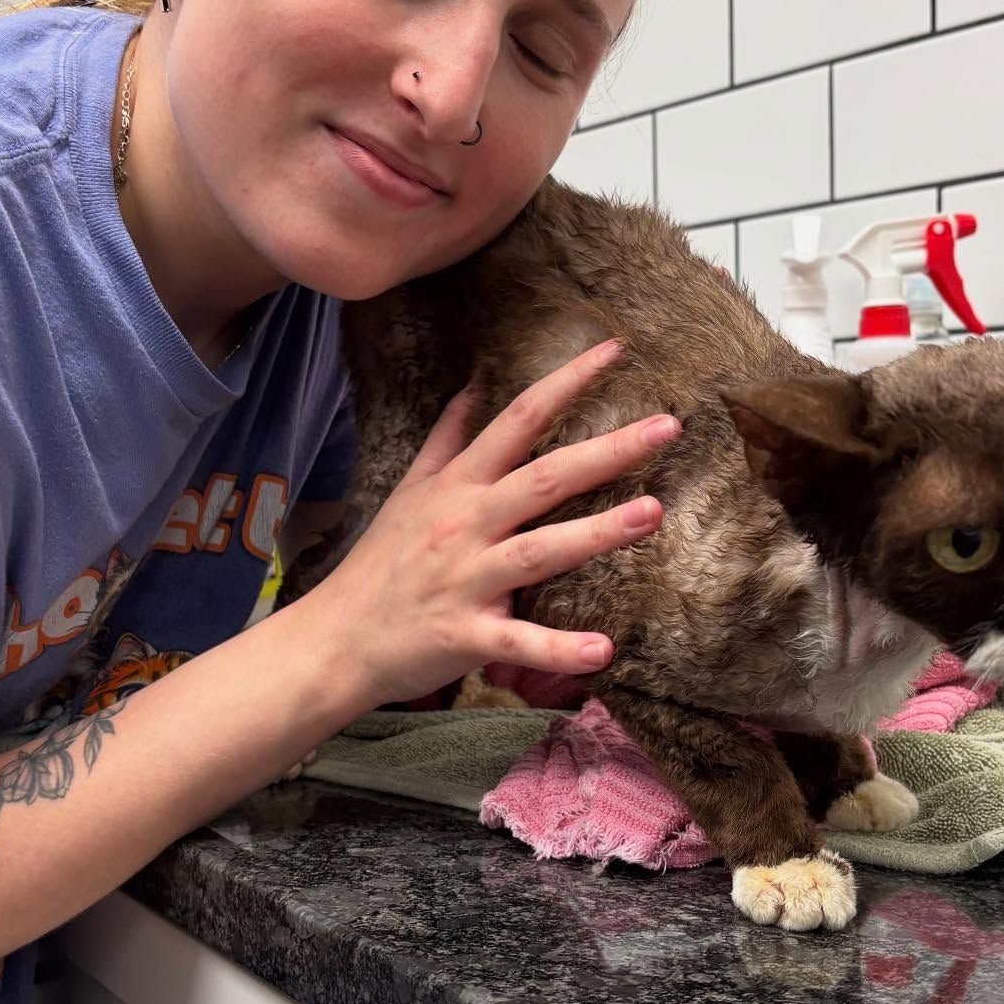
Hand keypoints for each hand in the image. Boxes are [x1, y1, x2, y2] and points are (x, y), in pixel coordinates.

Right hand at [325, 341, 677, 707]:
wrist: (335, 640)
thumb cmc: (381, 564)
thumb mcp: (409, 490)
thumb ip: (447, 439)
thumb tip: (472, 385)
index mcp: (458, 486)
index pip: (518, 420)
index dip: (567, 382)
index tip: (616, 351)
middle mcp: (465, 524)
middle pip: (544, 478)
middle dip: (607, 451)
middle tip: (668, 427)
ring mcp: (465, 580)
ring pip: (539, 551)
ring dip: (597, 533)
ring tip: (653, 514)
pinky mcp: (465, 635)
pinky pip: (518, 643)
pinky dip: (559, 650)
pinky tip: (604, 651)